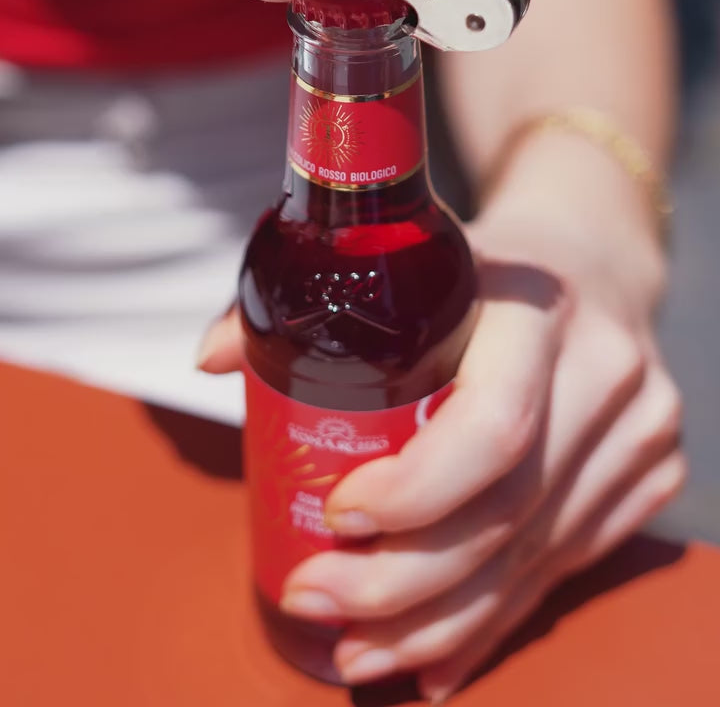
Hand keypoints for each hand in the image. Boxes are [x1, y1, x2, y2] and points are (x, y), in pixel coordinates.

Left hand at [199, 144, 683, 701]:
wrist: (597, 259)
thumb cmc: (485, 264)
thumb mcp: (411, 258)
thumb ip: (308, 299)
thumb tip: (214, 357)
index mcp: (535, 306)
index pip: (491, 422)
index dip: (415, 490)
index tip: (338, 517)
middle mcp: (601, 368)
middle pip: (508, 511)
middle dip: (403, 582)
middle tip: (319, 600)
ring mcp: (638, 427)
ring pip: (535, 557)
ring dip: (439, 622)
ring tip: (358, 650)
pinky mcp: (652, 472)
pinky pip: (565, 569)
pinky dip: (493, 620)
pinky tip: (432, 657)